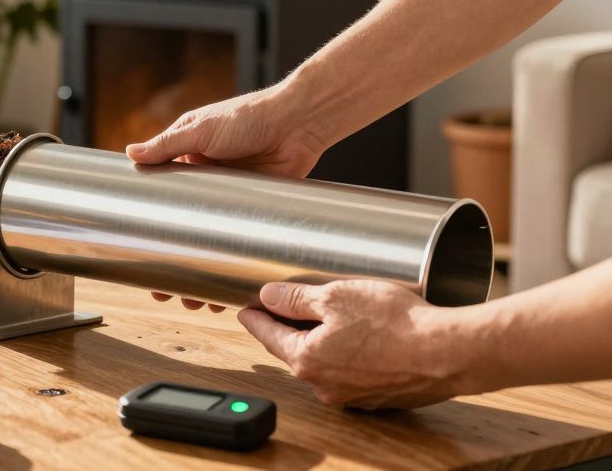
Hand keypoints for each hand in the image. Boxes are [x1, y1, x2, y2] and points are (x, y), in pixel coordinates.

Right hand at [129, 84, 329, 309]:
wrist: (297, 121)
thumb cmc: (247, 115)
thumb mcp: (201, 129)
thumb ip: (167, 145)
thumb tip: (131, 153)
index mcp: (187, 161)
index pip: (161, 200)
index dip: (150, 228)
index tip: (137, 253)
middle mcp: (207, 182)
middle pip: (185, 229)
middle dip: (174, 263)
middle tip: (163, 291)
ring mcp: (233, 198)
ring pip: (212, 242)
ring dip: (204, 272)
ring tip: (195, 300)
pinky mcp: (257, 207)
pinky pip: (241, 240)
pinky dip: (234, 263)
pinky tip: (230, 285)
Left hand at [238, 280, 477, 408]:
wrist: (448, 353)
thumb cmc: (395, 324)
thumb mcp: (336, 297)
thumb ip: (297, 299)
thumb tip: (268, 297)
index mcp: (307, 360)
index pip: (268, 336)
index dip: (256, 317)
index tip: (247, 309)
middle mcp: (325, 385)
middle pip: (296, 350)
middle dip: (291, 327)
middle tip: (289, 304)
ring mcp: (352, 395)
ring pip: (326, 362)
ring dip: (325, 340)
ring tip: (337, 315)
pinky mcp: (378, 396)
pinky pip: (353, 372)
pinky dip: (352, 354)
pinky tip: (366, 337)